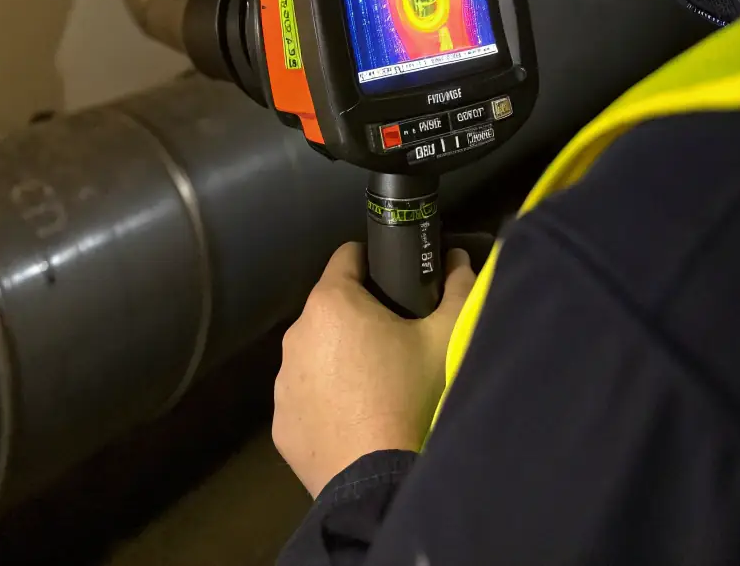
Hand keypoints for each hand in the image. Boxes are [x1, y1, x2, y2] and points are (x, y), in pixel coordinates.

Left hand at [273, 243, 475, 497]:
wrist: (381, 481)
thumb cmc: (412, 395)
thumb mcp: (447, 336)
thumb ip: (458, 287)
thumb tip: (457, 258)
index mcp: (331, 302)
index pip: (347, 257)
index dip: (374, 262)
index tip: (395, 282)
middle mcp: (297, 334)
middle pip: (331, 308)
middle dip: (358, 315)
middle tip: (395, 339)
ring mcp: (284, 381)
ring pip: (315, 353)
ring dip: (338, 358)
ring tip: (376, 384)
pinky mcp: (281, 423)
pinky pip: (306, 397)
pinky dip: (326, 399)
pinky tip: (355, 418)